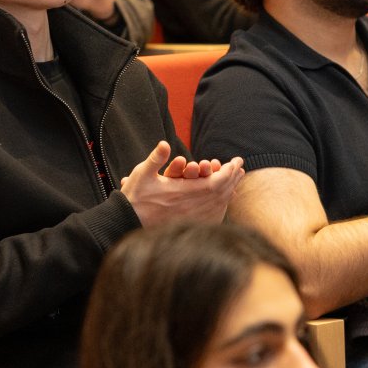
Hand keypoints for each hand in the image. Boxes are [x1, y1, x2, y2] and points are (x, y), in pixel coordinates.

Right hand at [119, 140, 244, 226]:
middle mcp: (192, 207)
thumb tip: (165, 143)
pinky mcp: (189, 224)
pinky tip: (224, 199)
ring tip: (235, 179)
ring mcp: (192, 217)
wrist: (128, 221)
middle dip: (233, 178)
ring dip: (229, 190)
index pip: (216, 182)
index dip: (229, 171)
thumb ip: (156, 158)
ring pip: (219, 204)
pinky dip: (221, 205)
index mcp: (184, 193)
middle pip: (222, 192)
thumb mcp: (143, 174)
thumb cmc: (135, 197)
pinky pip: (213, 215)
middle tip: (239, 167)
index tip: (236, 161)